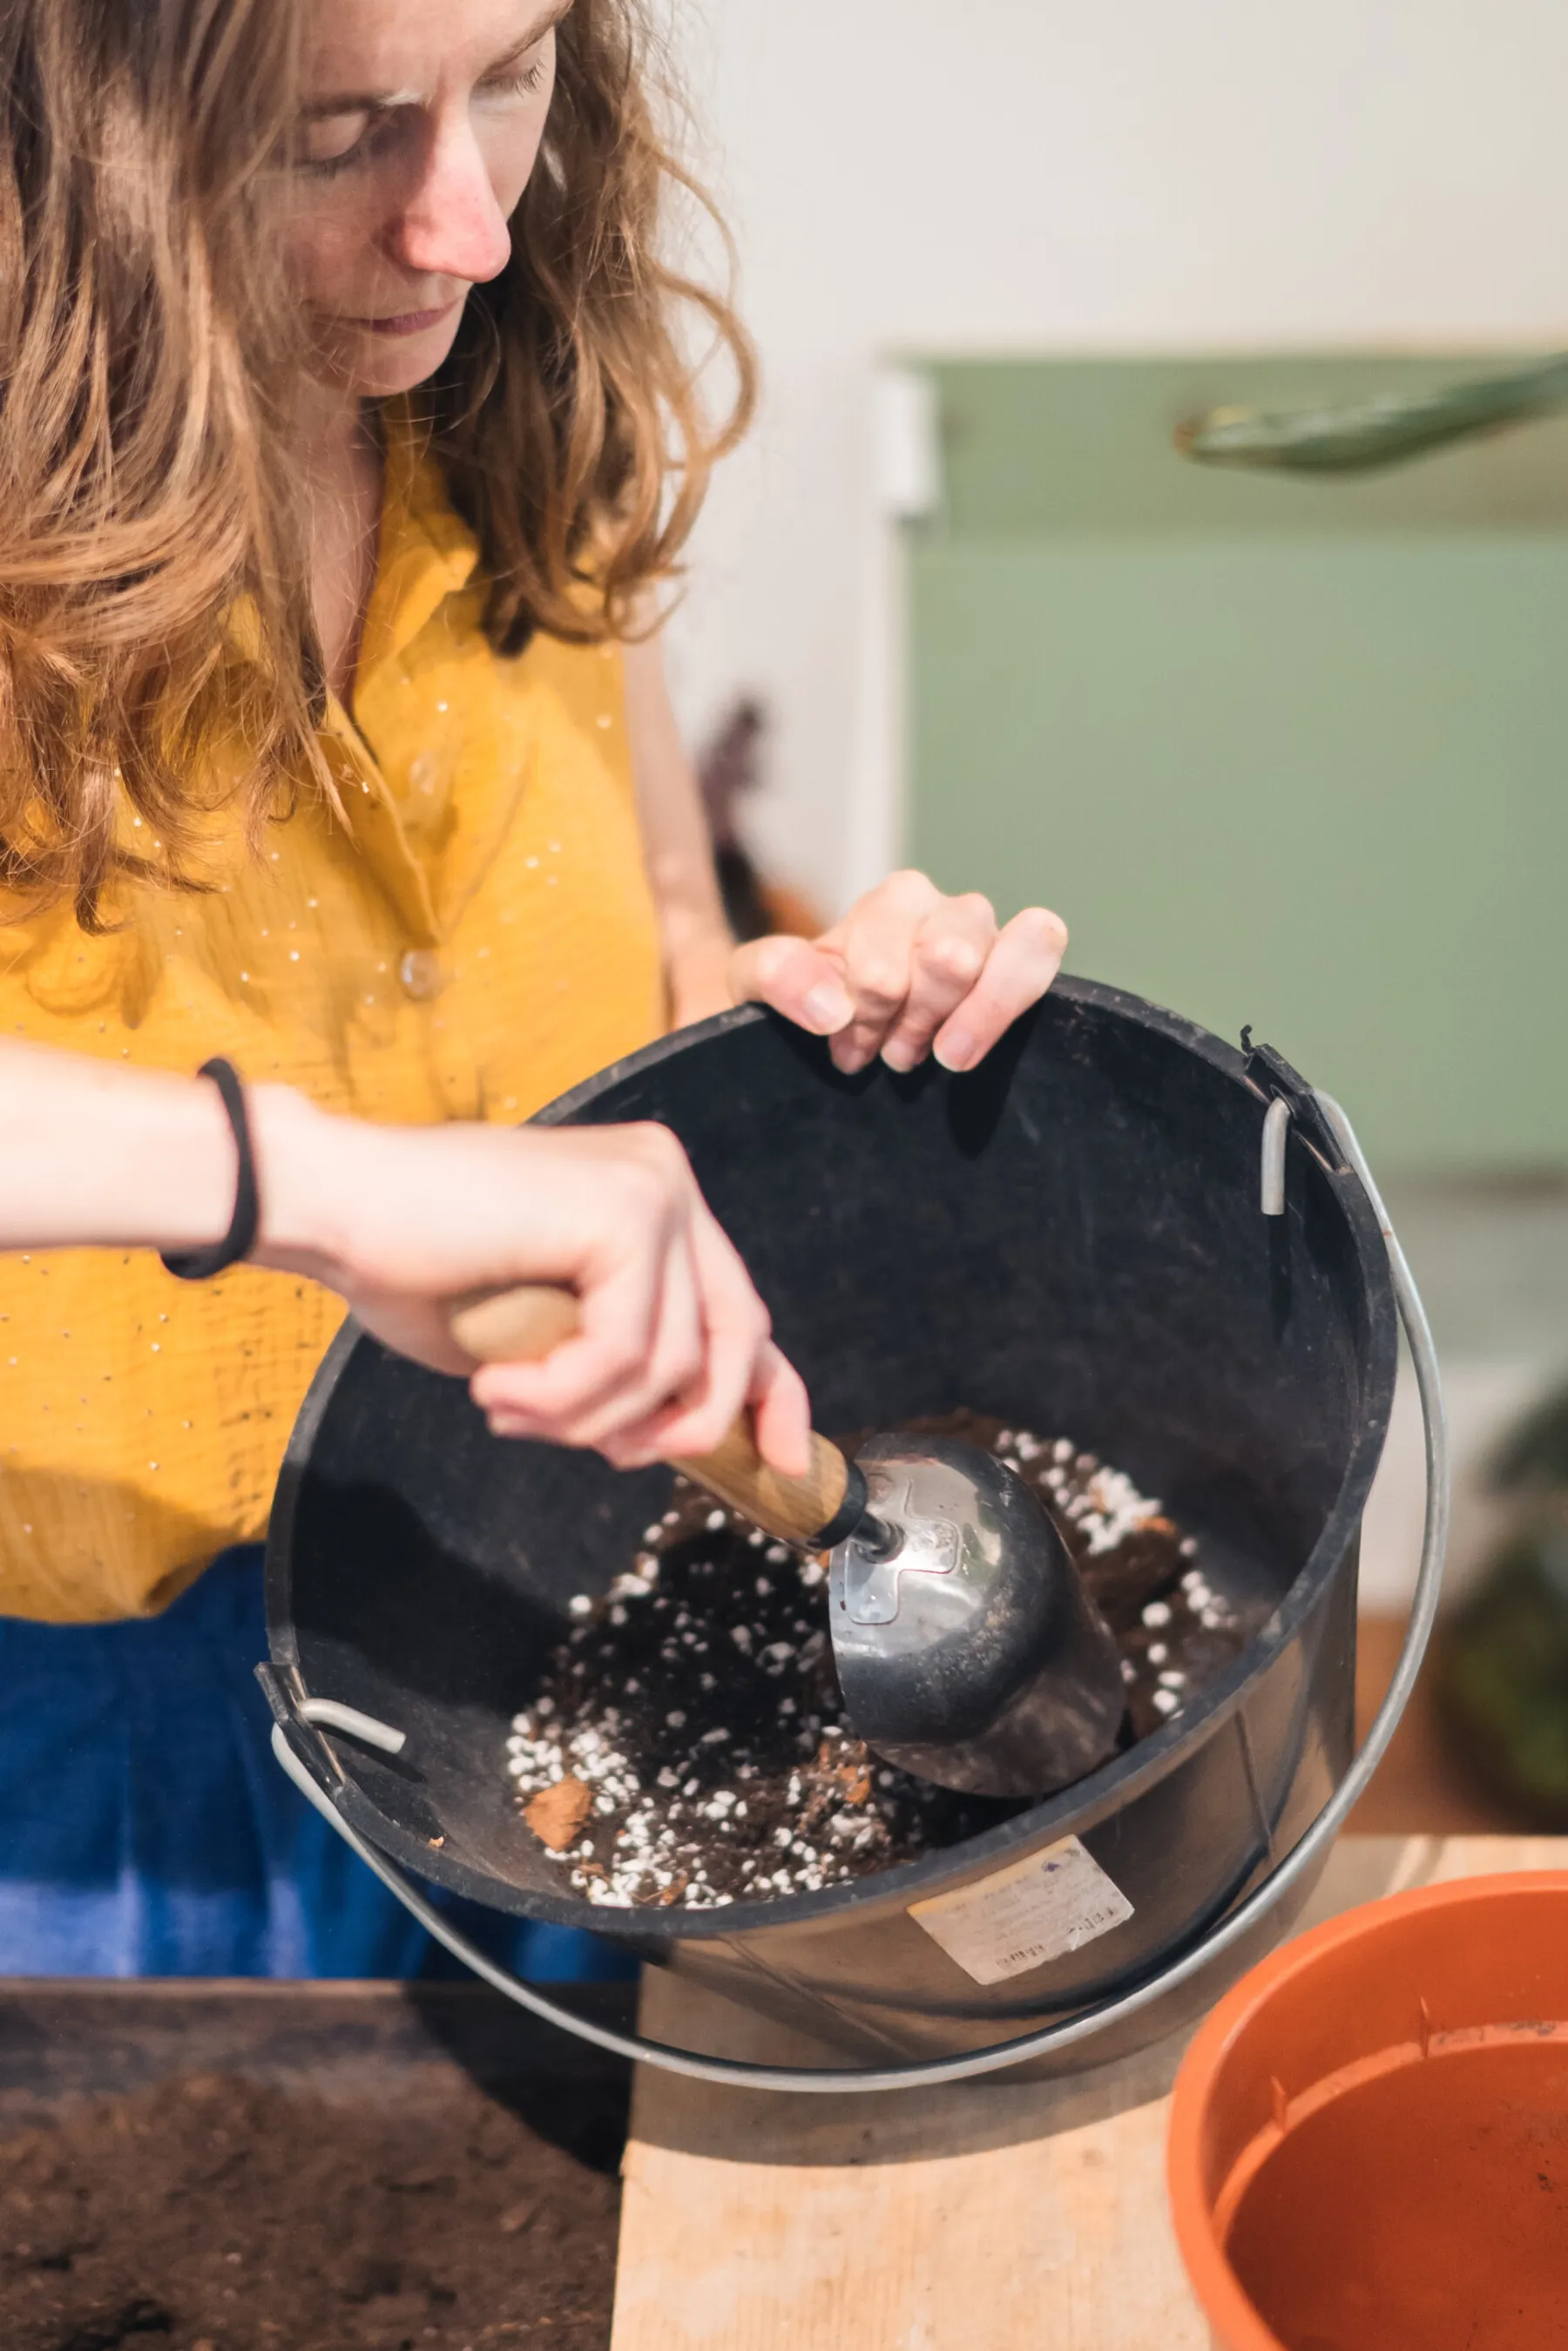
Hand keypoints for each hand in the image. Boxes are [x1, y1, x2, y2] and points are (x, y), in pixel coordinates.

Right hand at [253, 1096, 809, 1475]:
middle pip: (733, 1335)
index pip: (740, 1308)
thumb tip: (664, 1428)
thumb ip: (608, 1360)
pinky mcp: (622, 1212)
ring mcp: (652, 1187)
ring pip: (671, 1360)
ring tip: (511, 1411)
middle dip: (691, 1422)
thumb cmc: (410, 1264)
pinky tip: (497, 1387)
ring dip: (588, 1417)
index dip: (771, 1393)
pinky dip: (562, 1393)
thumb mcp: (540, 1330)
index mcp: (651, 1195)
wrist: (331, 1203)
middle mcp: (665, 1178)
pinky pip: (625, 1352)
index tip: (782, 1459)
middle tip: (619, 1458)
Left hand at [728, 870, 1067, 1074]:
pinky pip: (1042, 953)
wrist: (827, 1028)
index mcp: (893, 903)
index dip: (865, 1012)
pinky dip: (1004, 1006)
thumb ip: (776, 974)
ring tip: (936, 1056)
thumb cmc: (800, 1002)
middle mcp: (947, 911)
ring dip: (968, 1017)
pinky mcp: (1021, 975)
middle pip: (950, 957)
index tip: (845, 1039)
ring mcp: (992, 942)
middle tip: (887, 1051)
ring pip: (1017, 947)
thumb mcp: (753, 982)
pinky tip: (961, 1050)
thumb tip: (832, 1005)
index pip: (886, 959)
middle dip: (913, 1018)